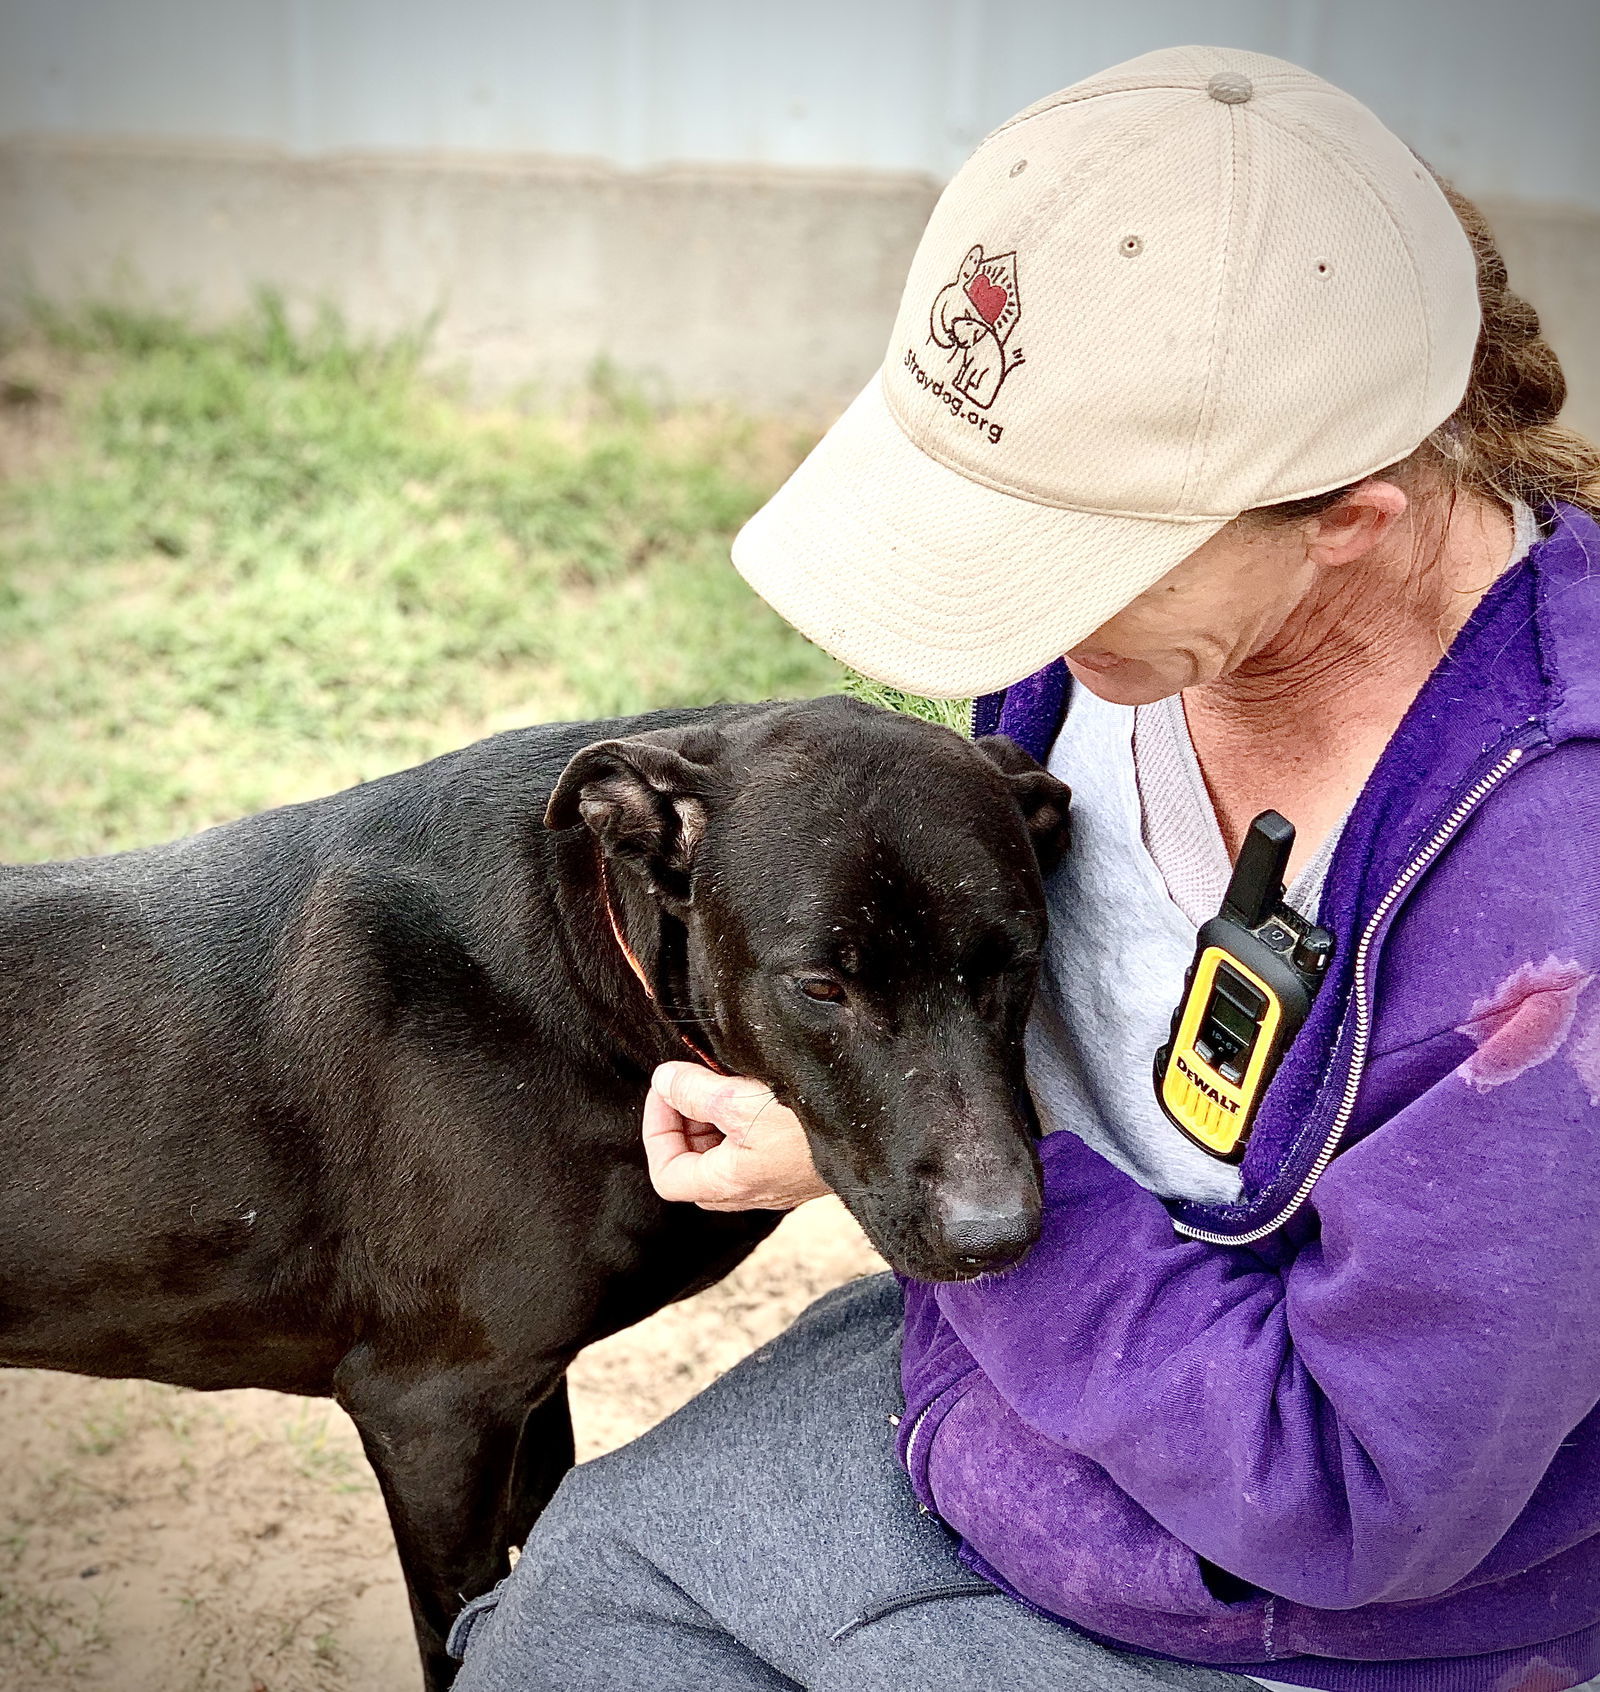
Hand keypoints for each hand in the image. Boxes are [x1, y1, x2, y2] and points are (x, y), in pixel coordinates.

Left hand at [642, 1062, 831, 1211]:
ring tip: (726, 1080)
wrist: (879, 1134)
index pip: (667, 1176)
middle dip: (685, 1120)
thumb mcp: (740, 1100)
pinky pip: (751, 1149)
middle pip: (692, 1164)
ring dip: (713, 1118)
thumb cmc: (809, 1123)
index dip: (657, 1131)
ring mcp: (773, 1182)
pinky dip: (740, 1122)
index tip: (668, 1091)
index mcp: (729, 1184)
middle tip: (694, 1081)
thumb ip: (693, 1091)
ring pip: (722, 1156)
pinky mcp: (794, 1168)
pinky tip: (756, 1092)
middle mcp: (749, 1192)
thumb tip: (663, 1081)